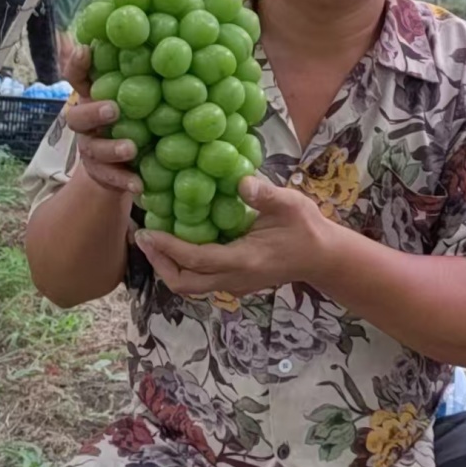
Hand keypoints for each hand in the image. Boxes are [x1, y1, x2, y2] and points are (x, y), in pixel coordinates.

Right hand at [65, 44, 141, 195]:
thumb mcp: (136, 95)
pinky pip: (109, 177)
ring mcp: (90, 148)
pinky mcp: (99, 173)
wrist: (122, 164)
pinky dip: (123, 180)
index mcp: (92, 97)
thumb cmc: (133, 118)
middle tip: (113, 108)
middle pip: (77, 115)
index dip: (77, 64)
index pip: (77, 76)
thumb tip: (172, 44)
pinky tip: (138, 184)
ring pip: (93, 148)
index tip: (85, 50)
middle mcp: (86, 122)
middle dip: (93, 111)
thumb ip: (141, 75)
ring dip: (111, 148)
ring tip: (130, 148)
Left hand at [135, 177, 333, 296]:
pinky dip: (184, 265)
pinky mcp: (236, 283)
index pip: (196, 260)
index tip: (147, 231)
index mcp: (245, 260)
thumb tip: (240, 180)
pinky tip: (179, 241)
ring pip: (191, 286)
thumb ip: (266, 194)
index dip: (168, 247)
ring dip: (168, 266)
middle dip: (159, 263)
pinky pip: (202, 280)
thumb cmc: (307, 229)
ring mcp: (235, 285)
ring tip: (153, 239)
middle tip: (142, 237)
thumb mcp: (291, 204)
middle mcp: (235, 279)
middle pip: (185, 283)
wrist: (323, 258)